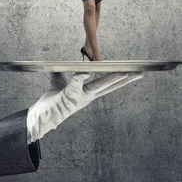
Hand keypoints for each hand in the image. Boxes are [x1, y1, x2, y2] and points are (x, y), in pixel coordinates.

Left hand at [26, 72, 143, 142]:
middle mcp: (88, 96)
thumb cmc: (52, 101)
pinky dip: (79, 78)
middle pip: (110, 85)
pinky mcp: (69, 97)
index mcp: (89, 92)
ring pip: (98, 86)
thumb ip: (61, 74)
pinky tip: (85, 73)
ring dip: (111, 79)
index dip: (120, 78)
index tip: (132, 72)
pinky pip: (74, 85)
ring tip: (125, 73)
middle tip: (139, 73)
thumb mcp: (58, 83)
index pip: (108, 83)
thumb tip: (59, 65)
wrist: (42, 116)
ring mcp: (80, 97)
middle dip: (126, 79)